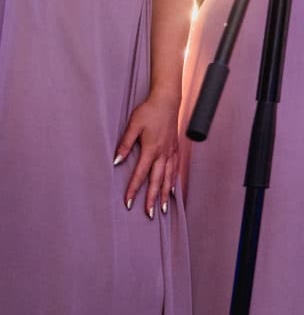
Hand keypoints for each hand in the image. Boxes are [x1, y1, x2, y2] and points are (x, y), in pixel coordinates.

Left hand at [113, 93, 179, 219]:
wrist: (168, 100)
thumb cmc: (149, 111)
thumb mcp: (133, 125)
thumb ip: (125, 144)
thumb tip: (116, 161)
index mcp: (151, 149)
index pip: (141, 174)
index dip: (133, 190)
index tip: (128, 203)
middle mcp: (163, 153)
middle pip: (157, 181)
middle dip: (153, 198)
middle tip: (149, 214)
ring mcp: (171, 152)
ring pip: (169, 177)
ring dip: (165, 194)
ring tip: (163, 208)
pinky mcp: (175, 149)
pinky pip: (175, 169)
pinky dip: (174, 182)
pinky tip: (172, 190)